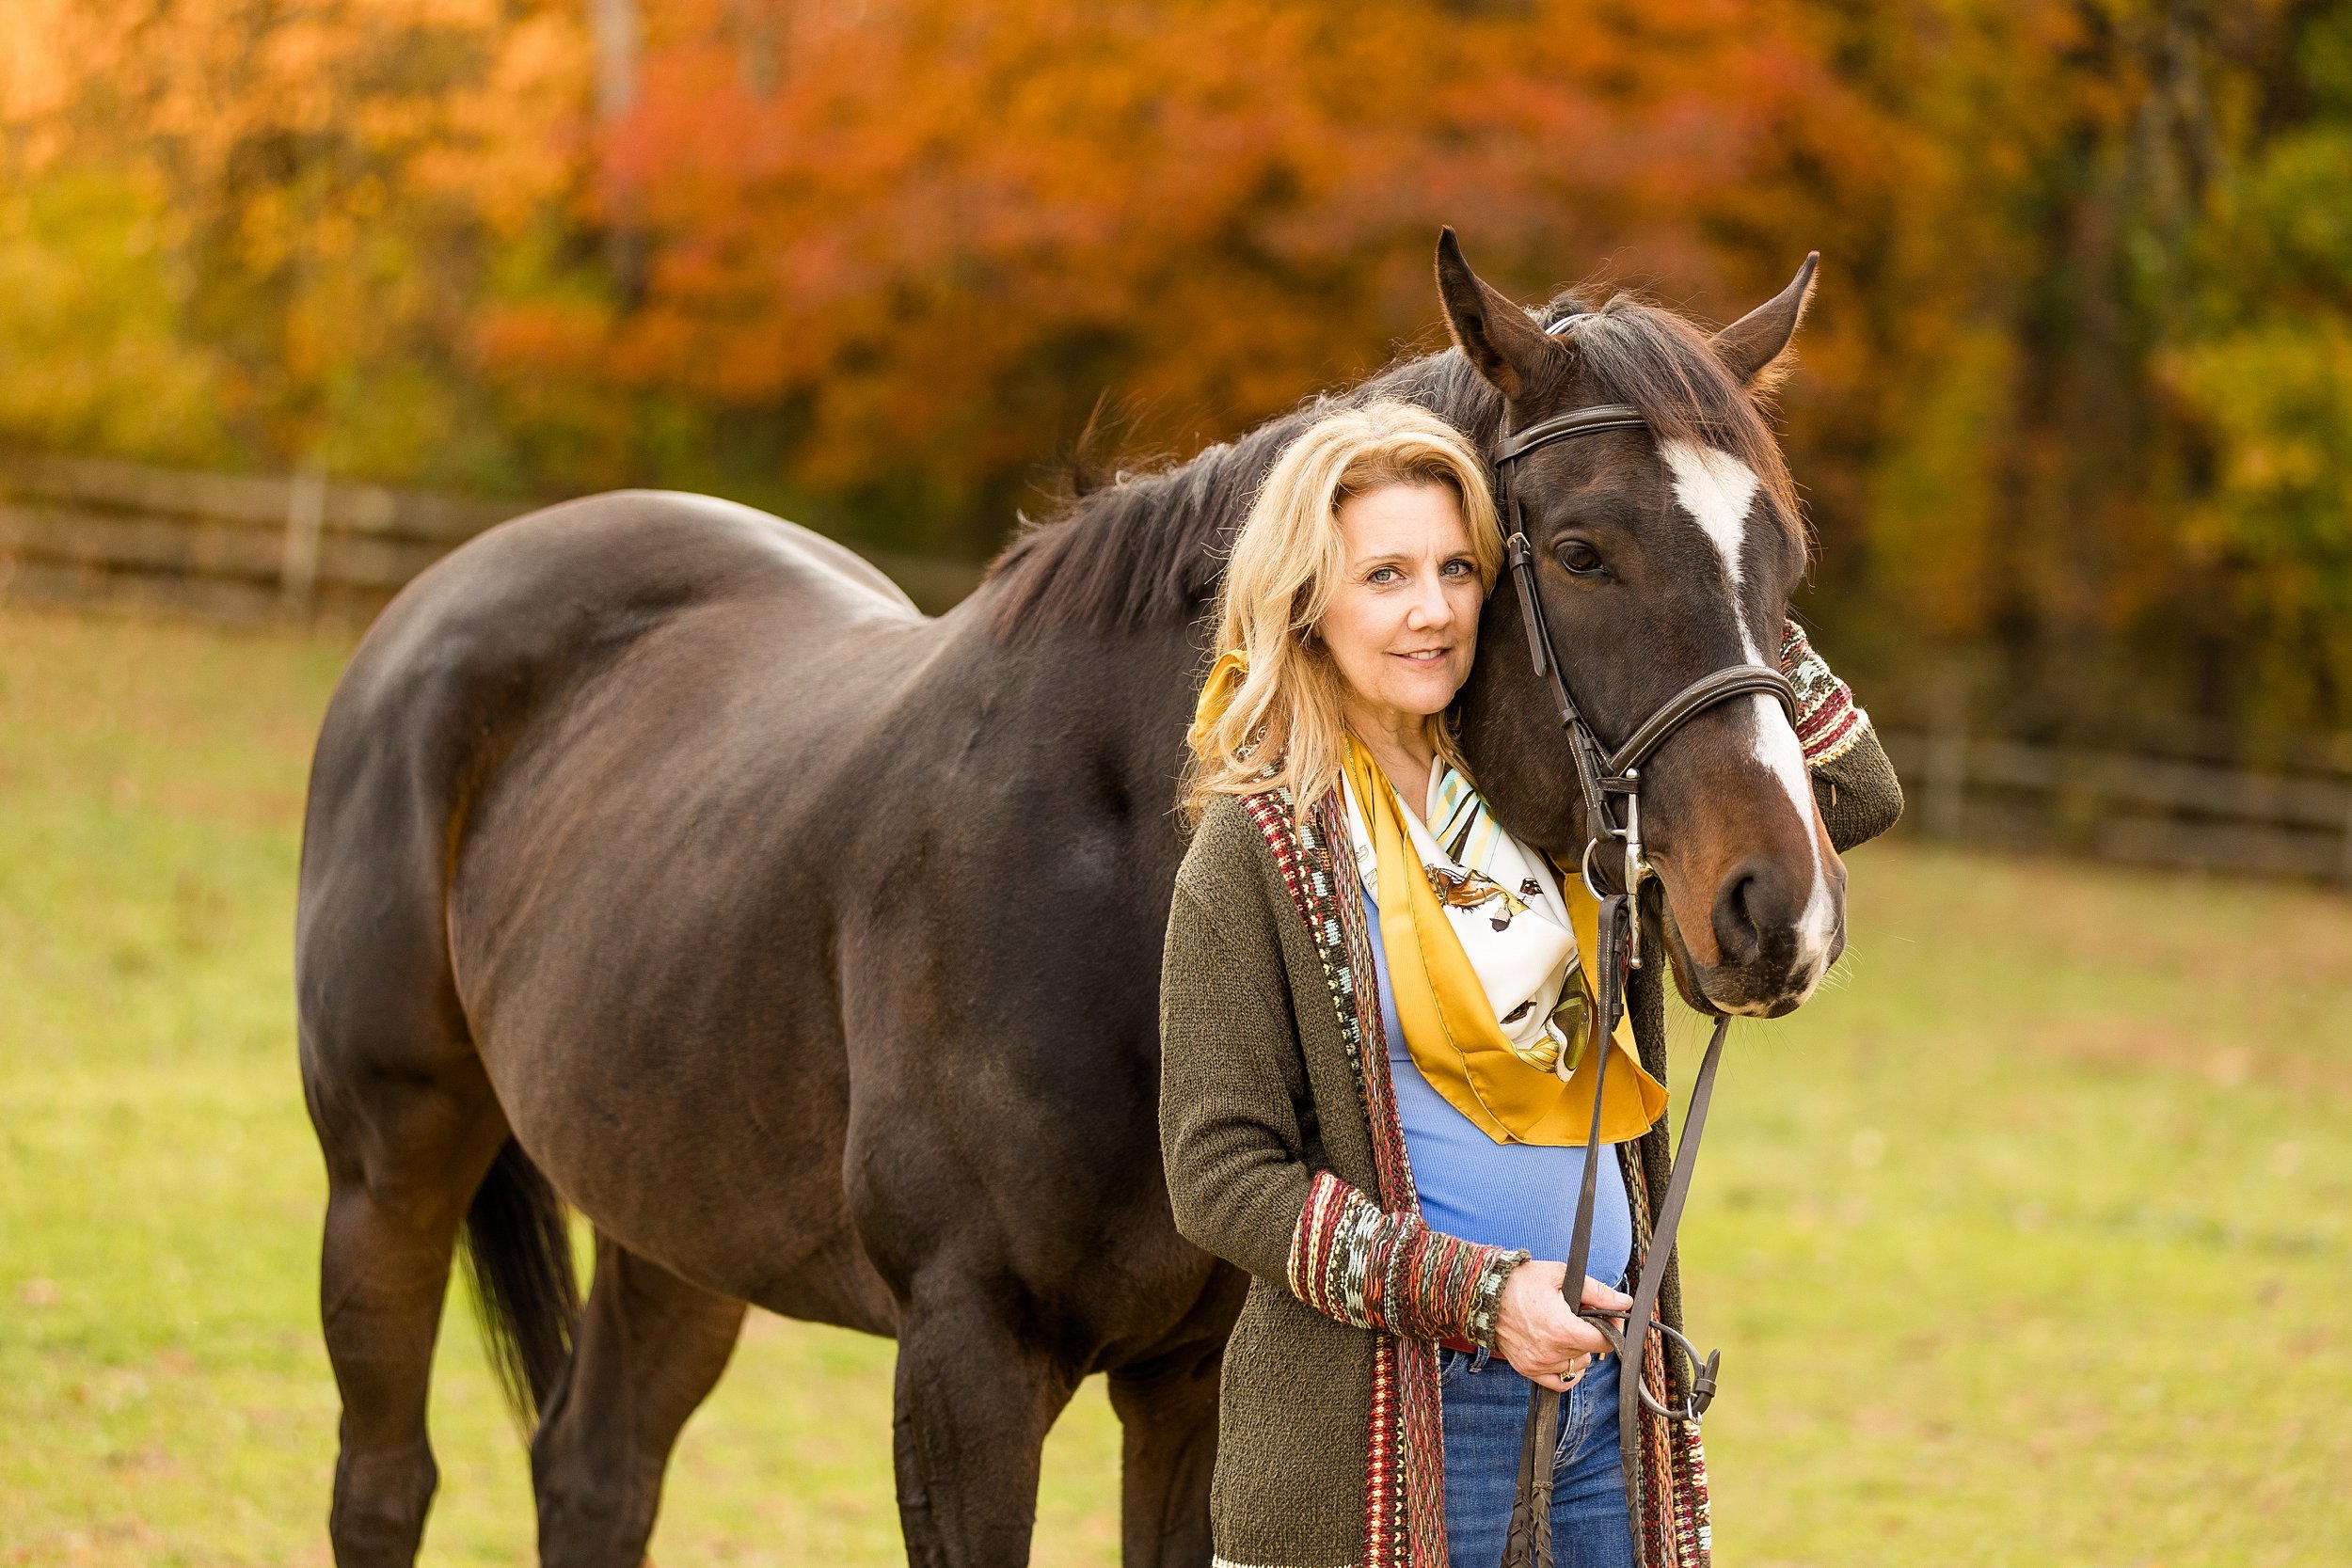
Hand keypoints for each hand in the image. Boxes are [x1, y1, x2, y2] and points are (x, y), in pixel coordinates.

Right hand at [1494, 1262, 1630, 1392]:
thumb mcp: (1561, 1276)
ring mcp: (1538, 1364)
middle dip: (1591, 1333)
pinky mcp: (1528, 1370)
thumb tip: (1624, 1303)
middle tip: (1579, 1315)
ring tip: (1564, 1329)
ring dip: (1578, 1350)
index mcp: (1562, 1330)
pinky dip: (1566, 1370)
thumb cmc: (1522, 1282)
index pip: (1605, 1342)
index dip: (1612, 1327)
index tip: (1607, 1315)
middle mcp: (1551, 1353)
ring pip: (1578, 1367)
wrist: (1484, 1293)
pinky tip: (1561, 1351)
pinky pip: (1560, 1382)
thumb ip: (1597, 1292)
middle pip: (1591, 1352)